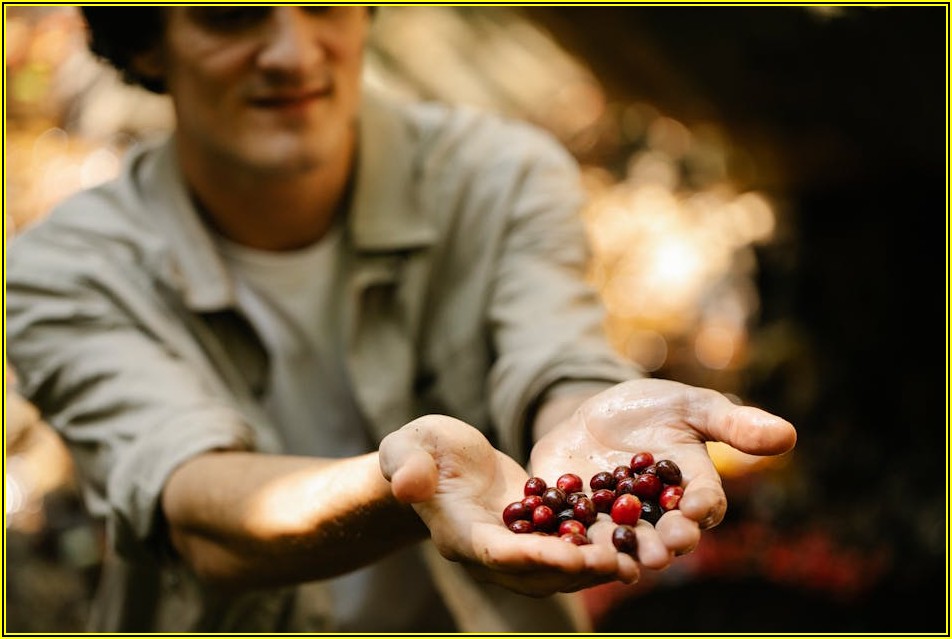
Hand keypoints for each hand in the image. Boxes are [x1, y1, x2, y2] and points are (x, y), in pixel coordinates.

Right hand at [379, 415, 639, 595]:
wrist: (435, 460)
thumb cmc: (418, 450)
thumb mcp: (407, 447)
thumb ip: (406, 465)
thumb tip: (406, 483)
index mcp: (460, 533)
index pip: (497, 554)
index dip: (534, 557)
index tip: (571, 557)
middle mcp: (490, 550)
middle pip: (536, 572)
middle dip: (578, 571)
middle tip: (619, 563)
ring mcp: (514, 545)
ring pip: (558, 568)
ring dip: (595, 566)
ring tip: (635, 559)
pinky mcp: (534, 532)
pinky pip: (567, 545)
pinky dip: (597, 545)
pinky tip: (630, 537)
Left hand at [530, 378, 796, 569]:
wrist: (594, 412)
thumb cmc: (654, 409)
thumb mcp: (691, 405)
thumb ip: (732, 424)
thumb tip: (788, 434)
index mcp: (690, 490)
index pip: (703, 504)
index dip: (701, 508)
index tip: (697, 509)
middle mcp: (656, 516)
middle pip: (664, 536)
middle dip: (663, 544)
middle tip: (662, 551)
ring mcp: (614, 522)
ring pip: (620, 545)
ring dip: (619, 555)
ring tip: (618, 561)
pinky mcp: (574, 519)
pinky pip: (573, 534)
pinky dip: (569, 541)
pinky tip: (563, 544)